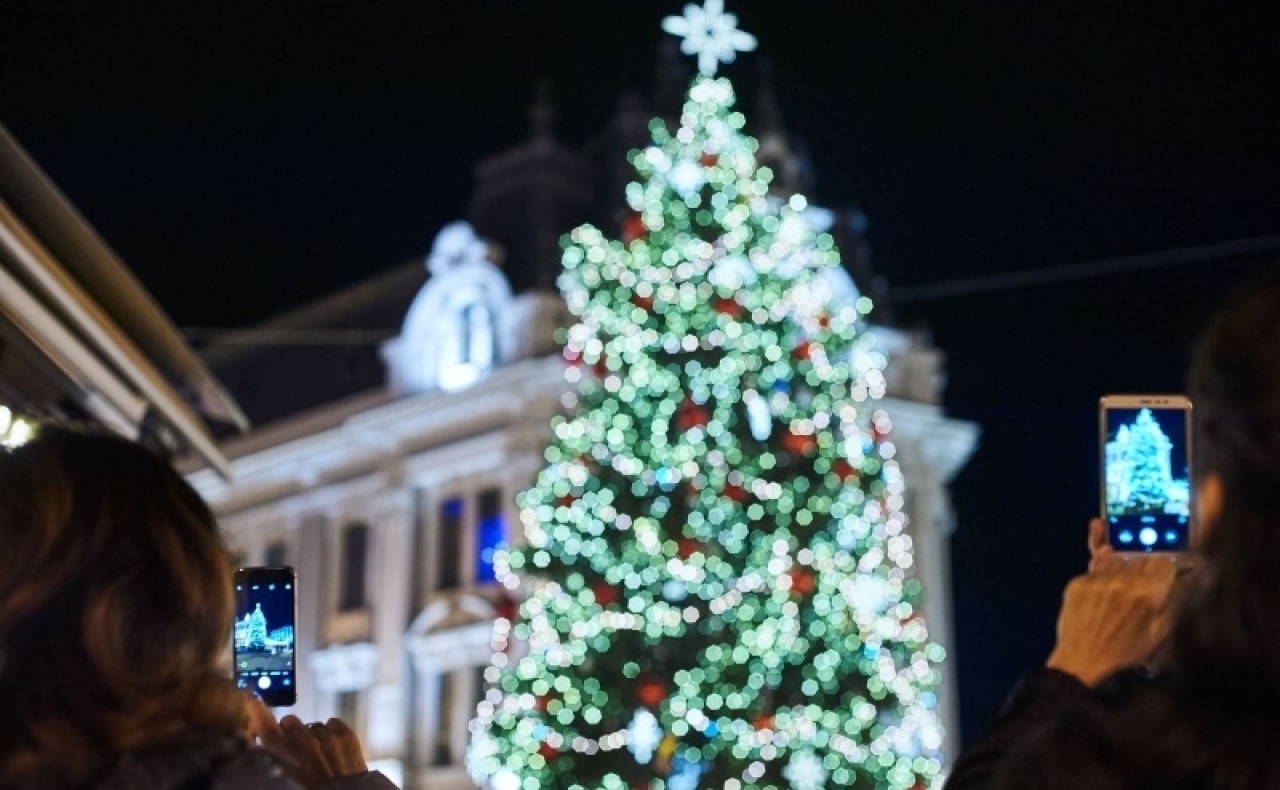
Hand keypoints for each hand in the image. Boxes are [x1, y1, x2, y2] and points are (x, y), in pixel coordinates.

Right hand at [245, 696, 369, 787]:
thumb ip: (272, 760)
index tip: (250, 697)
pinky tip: (332, 751)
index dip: (256, 708)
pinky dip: (331, 734)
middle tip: (296, 753)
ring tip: (318, 758)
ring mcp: (326, 736)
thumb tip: (268, 749)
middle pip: (290, 722)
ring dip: (312, 737)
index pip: (263, 723)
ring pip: (312, 725)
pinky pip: (333, 723)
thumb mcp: (281, 779)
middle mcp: (302, 741)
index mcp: (282, 754)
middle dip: (290, 733)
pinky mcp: (346, 735)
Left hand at [1046, 520, 1177, 685]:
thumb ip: (1175, 601)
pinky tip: (1104, 600)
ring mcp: (1097, 581)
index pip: (1163, 561)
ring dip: (1123, 572)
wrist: (1083, 660)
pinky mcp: (1078, 583)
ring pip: (1117, 561)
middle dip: (1145, 570)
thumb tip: (1187, 578)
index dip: (1166, 568)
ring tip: (1122, 596)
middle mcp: (1122, 582)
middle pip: (1140, 558)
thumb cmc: (1123, 652)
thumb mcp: (1160, 632)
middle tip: (1142, 590)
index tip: (1165, 575)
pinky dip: (1102, 579)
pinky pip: (1096, 571)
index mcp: (1147, 594)